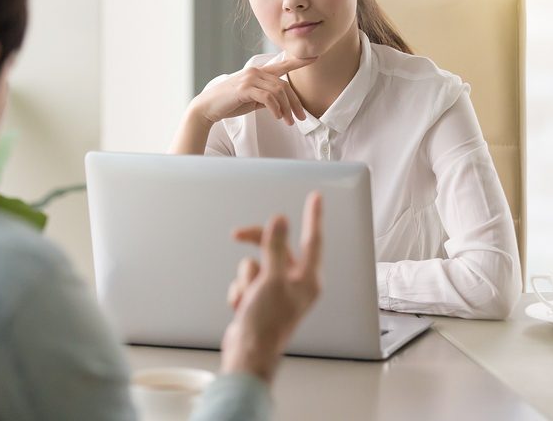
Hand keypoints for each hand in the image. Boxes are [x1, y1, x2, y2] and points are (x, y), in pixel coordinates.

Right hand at [190, 57, 316, 126]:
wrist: (207, 108)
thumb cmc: (229, 103)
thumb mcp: (252, 99)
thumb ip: (266, 97)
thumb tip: (280, 104)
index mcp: (257, 72)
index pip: (282, 65)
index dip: (298, 61)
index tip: (314, 58)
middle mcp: (255, 71)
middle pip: (284, 84)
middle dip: (295, 102)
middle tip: (301, 118)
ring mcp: (249, 78)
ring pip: (278, 91)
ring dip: (286, 108)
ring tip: (288, 122)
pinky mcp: (244, 88)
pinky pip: (268, 97)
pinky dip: (276, 108)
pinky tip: (277, 117)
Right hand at [220, 191, 322, 382]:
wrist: (247, 354)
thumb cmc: (267, 323)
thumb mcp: (272, 279)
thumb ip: (275, 247)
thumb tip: (281, 219)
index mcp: (308, 279)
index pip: (313, 240)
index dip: (313, 217)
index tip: (315, 197)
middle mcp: (296, 283)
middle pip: (276, 248)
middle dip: (256, 247)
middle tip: (237, 234)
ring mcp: (277, 291)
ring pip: (255, 264)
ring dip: (245, 279)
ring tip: (248, 299)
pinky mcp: (260, 299)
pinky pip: (245, 279)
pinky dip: (239, 291)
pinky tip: (241, 308)